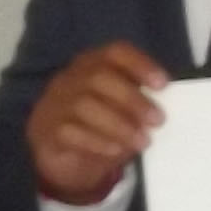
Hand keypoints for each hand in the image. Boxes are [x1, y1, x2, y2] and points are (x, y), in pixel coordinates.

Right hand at [25, 41, 169, 204]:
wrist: (67, 159)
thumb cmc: (104, 126)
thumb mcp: (124, 111)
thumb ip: (141, 103)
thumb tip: (165, 107)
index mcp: (95, 65)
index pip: (115, 52)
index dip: (140, 64)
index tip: (163, 85)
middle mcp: (70, 78)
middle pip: (99, 78)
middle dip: (133, 100)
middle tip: (158, 121)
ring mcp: (54, 103)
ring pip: (84, 105)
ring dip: (119, 125)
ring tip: (143, 141)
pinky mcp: (45, 129)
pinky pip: (69, 131)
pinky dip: (98, 141)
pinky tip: (116, 149)